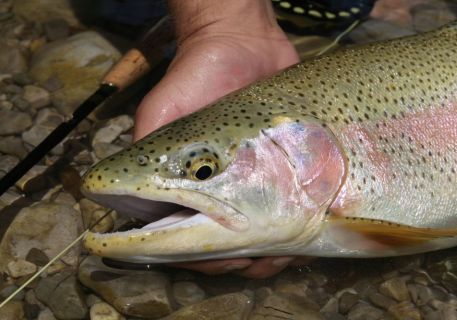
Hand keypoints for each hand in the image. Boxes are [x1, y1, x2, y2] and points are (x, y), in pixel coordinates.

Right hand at [134, 0, 312, 277]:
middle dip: (236, 263)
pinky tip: (298, 243)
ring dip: (265, 259)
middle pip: (223, 249)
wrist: (243, 45)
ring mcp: (249, 188)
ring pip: (256, 244)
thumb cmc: (197, 77)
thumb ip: (146, 151)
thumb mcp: (162, 111)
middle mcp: (216, 191)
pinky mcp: (281, 179)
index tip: (219, 259)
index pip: (185, 239)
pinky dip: (291, 244)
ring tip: (278, 254)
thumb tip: (120, 193)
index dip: (200, 259)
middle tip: (253, 258)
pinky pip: (288, 224)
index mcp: (184, 186)